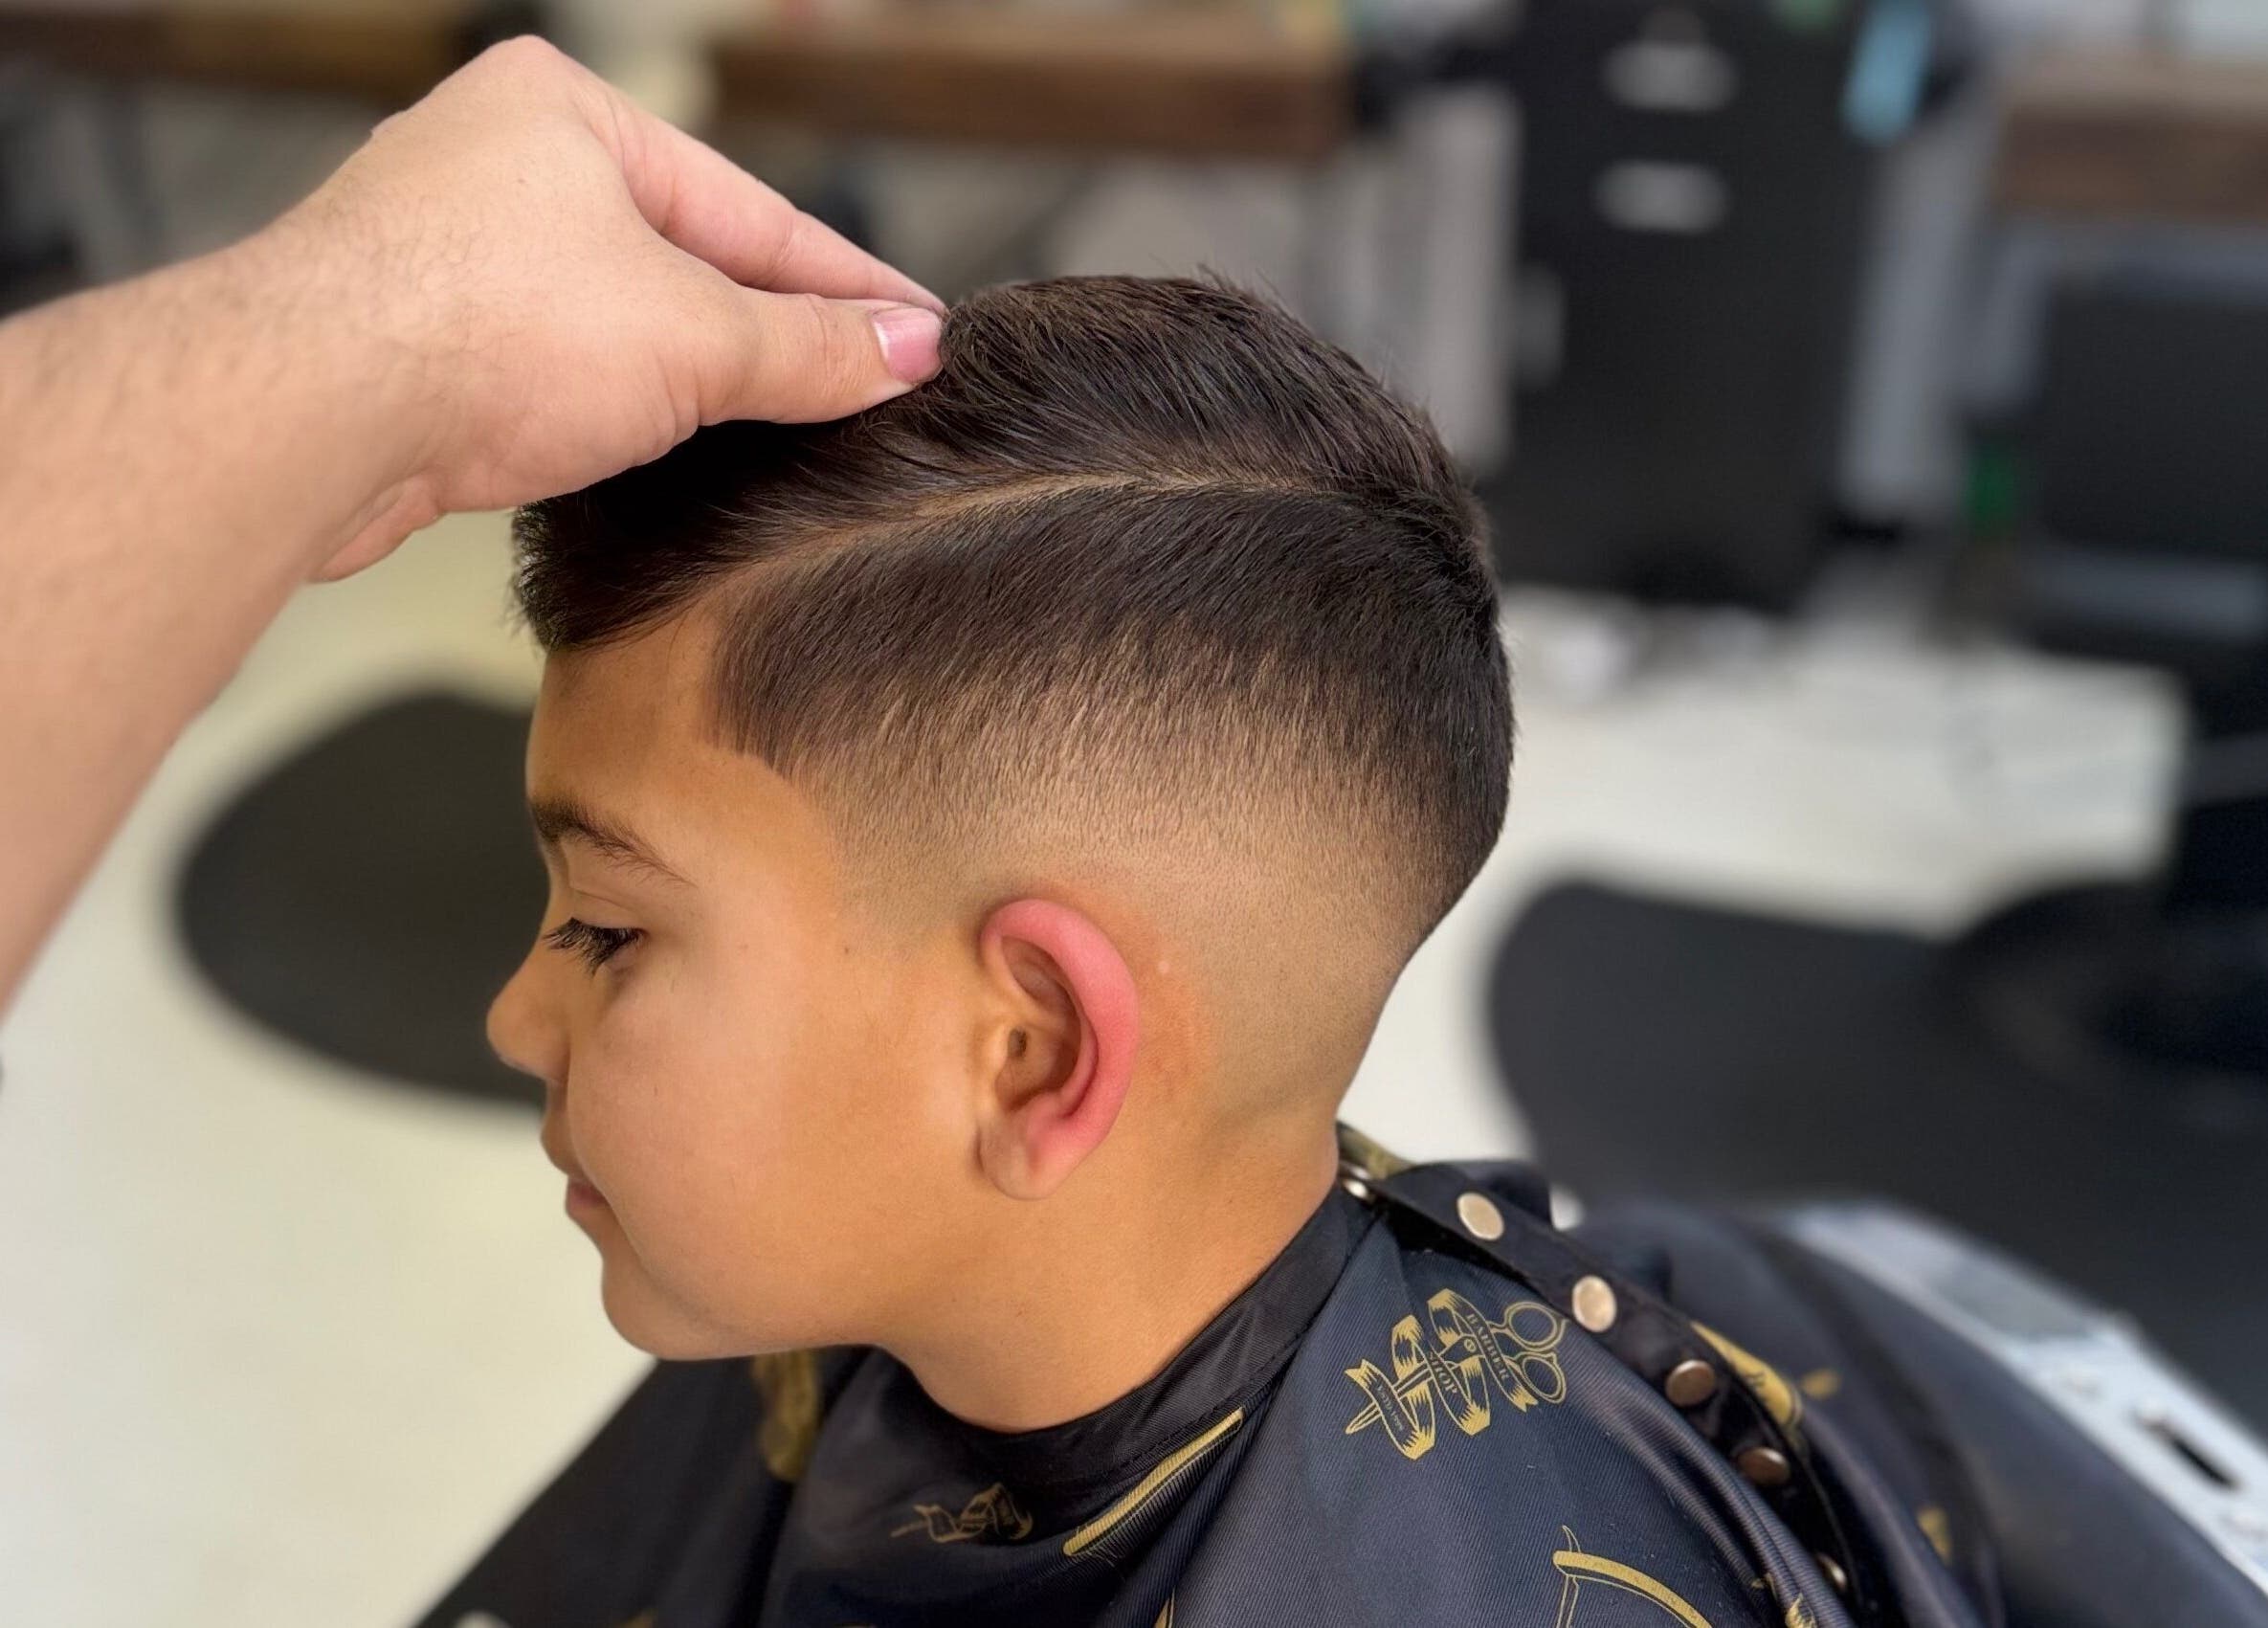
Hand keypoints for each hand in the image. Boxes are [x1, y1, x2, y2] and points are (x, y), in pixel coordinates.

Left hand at [258, 35, 944, 578]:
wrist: (310, 410)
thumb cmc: (479, 327)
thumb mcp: (692, 338)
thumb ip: (807, 348)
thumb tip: (906, 352)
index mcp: (568, 113)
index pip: (751, 211)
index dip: (846, 285)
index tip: (917, 336)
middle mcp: (500, 163)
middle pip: (683, 261)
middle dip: (769, 331)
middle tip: (863, 391)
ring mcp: (448, 252)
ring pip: (614, 318)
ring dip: (690, 378)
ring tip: (777, 431)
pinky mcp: (413, 341)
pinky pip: (550, 367)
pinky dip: (612, 407)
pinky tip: (657, 451)